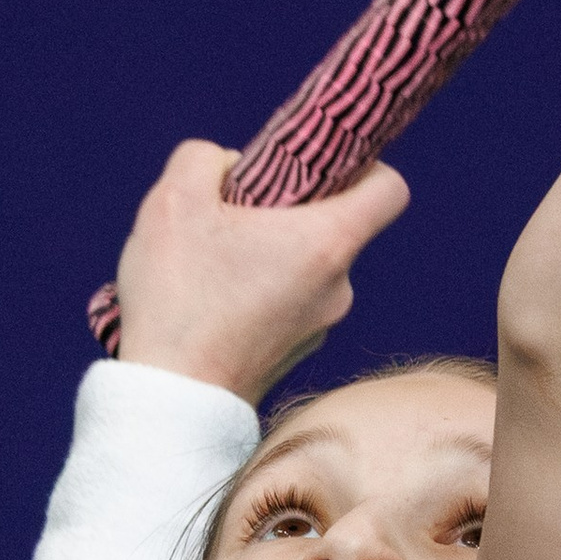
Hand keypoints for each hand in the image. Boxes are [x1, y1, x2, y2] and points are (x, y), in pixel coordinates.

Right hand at [110, 138, 410, 403]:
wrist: (171, 400)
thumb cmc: (178, 298)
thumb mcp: (175, 200)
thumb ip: (204, 159)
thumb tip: (228, 167)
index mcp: (327, 243)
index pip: (389, 189)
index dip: (363, 165)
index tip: (319, 165)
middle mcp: (339, 287)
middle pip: (335, 225)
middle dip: (288, 210)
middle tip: (234, 212)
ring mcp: (321, 326)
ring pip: (305, 265)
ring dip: (267, 252)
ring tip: (211, 262)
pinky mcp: (295, 352)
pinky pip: (288, 301)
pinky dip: (258, 290)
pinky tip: (211, 299)